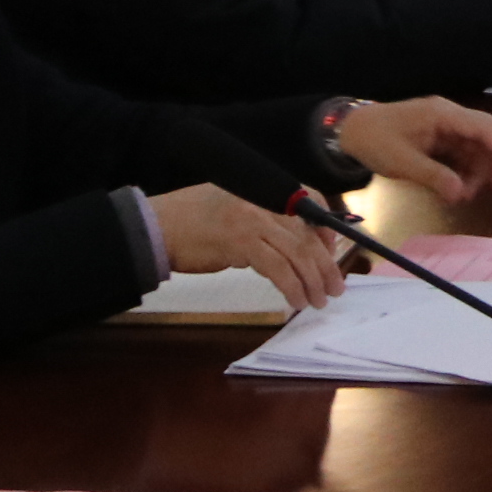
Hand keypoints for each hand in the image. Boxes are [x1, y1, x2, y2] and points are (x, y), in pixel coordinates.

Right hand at [151, 185, 343, 311]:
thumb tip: (286, 242)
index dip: (325, 229)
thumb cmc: (190, 220)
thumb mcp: (232, 207)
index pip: (309, 201)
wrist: (156, 226)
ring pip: (297, 253)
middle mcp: (262, 202)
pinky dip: (291, 286)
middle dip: (325, 264)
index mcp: (263, 191)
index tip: (331, 251)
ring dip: (312, 281)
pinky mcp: (240, 243)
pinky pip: (277, 268)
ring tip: (319, 300)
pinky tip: (296, 300)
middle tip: (335, 287)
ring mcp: (252, 221)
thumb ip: (260, 217)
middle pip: (307, 234)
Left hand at [333, 99, 491, 203]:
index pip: (484, 128)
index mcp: (443, 115)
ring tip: (469, 194)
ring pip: (474, 145)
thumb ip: (434, 177)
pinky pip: (459, 151)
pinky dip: (463, 168)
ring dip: (477, 168)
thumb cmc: (374, 142)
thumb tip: (460, 194)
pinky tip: (459, 187)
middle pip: (485, 133)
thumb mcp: (402, 163)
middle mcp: (449, 116)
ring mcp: (443, 126)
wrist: (346, 132)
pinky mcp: (436, 136)